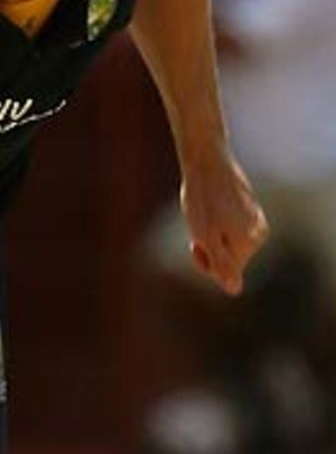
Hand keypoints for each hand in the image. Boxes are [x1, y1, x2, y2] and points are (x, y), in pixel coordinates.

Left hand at [180, 153, 267, 295]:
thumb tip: (235, 290)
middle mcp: (259, 233)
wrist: (207, 162)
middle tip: (197, 227)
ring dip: (210, 235)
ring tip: (204, 214)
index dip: (204, 261)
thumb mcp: (206, 237)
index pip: (224, 272)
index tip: (194, 244)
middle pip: (228, 258)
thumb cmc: (202, 200)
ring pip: (226, 243)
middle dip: (209, 249)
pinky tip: (211, 206)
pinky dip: (215, 223)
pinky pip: (228, 229)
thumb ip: (221, 264)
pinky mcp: (250, 209)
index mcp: (250, 243)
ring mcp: (256, 220)